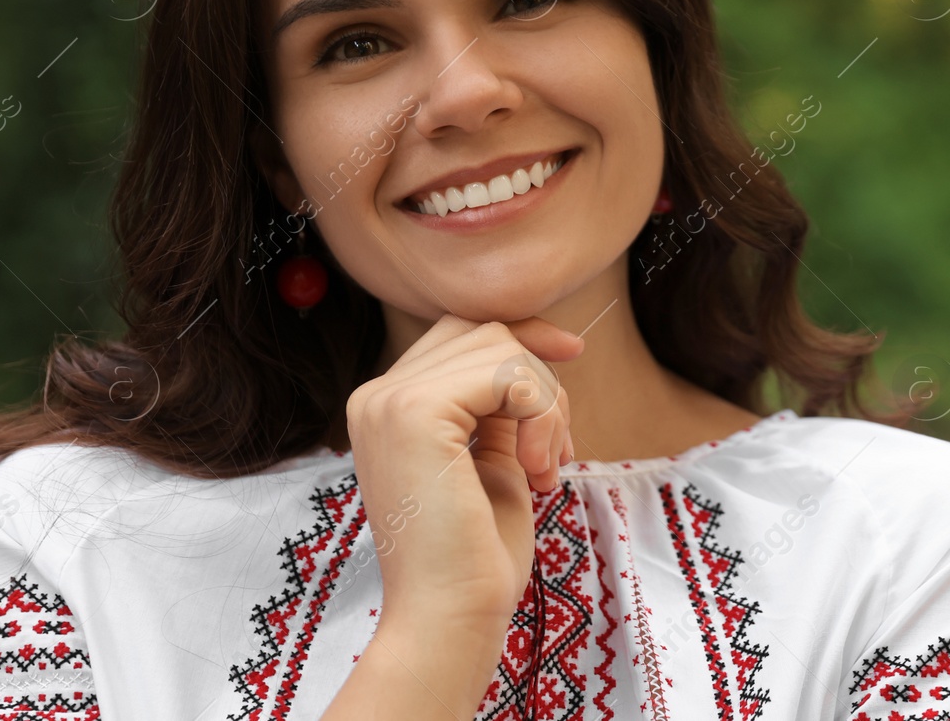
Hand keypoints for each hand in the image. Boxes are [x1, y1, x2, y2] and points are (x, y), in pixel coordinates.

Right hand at [344, 315, 582, 628]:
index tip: (572, 354)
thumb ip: (500, 407)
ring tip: (546, 469)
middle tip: (559, 448)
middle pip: (484, 332)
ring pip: (503, 349)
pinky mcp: (415, 411)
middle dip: (541, 378)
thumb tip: (538, 350)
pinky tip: (539, 471)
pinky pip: (508, 373)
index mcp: (387, 407)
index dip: (523, 338)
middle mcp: (376, 395)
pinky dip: (542, 415)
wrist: (450, 616)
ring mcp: (389, 399)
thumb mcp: (493, 461)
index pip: (461, 335)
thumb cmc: (476, 555)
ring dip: (546, 406)